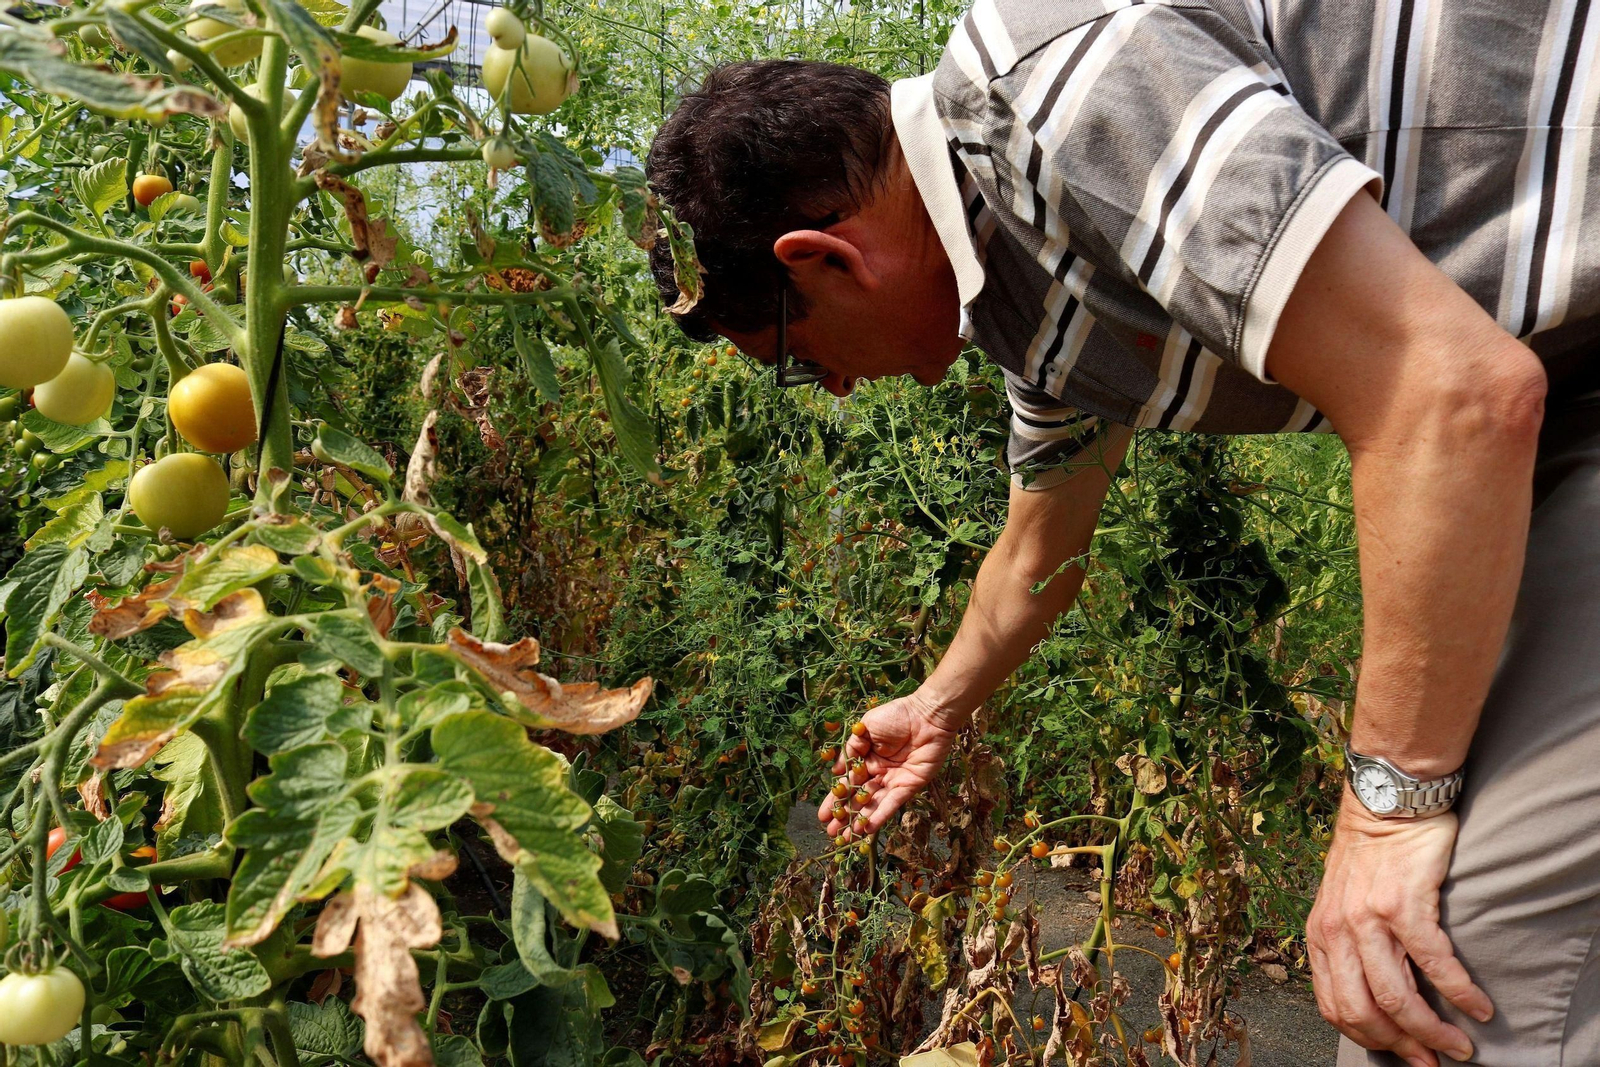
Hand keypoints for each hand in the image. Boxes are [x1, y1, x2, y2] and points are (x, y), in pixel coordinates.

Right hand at [817, 690, 960, 838]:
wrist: (926, 714)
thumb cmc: (896, 715)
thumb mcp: (866, 727)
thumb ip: (852, 748)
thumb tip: (836, 771)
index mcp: (867, 759)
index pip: (848, 783)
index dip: (835, 799)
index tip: (822, 815)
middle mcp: (879, 773)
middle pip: (859, 798)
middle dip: (845, 816)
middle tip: (830, 833)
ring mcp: (894, 781)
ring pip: (874, 805)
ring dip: (860, 821)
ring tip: (846, 838)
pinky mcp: (910, 786)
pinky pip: (893, 803)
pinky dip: (880, 815)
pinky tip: (867, 828)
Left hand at [1308, 795, 1491, 1066]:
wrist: (1386, 805)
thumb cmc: (1370, 856)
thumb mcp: (1342, 903)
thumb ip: (1351, 946)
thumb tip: (1381, 1001)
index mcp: (1320, 935)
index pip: (1335, 1005)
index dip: (1370, 1038)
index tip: (1404, 1053)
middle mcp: (1337, 930)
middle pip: (1364, 1010)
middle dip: (1402, 1044)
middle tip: (1434, 1058)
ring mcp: (1368, 917)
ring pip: (1397, 996)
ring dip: (1433, 1031)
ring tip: (1461, 1042)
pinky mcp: (1404, 904)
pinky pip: (1433, 963)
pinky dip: (1460, 992)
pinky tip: (1478, 1006)